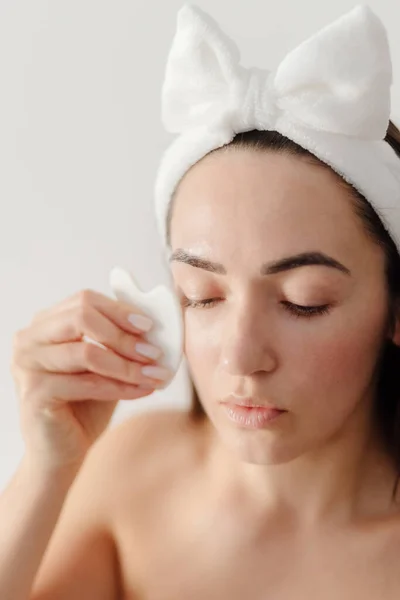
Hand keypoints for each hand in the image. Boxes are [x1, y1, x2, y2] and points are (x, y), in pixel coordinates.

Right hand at [10, 289, 171, 473]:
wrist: (62, 451)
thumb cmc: (84, 405)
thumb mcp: (105, 364)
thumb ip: (119, 340)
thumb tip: (153, 322)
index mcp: (44, 323)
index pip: (84, 300)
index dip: (120, 310)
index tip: (150, 326)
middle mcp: (29, 339)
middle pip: (81, 316)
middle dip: (124, 335)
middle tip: (154, 352)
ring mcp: (27, 364)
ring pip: (87, 352)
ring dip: (128, 364)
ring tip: (156, 374)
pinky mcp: (34, 392)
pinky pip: (87, 383)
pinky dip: (121, 387)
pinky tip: (143, 391)